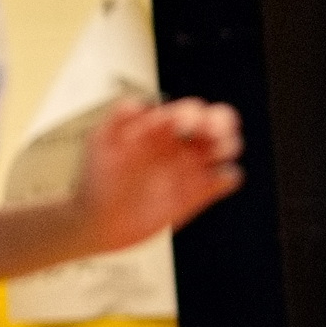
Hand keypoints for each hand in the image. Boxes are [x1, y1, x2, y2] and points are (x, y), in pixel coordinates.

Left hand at [71, 97, 243, 253]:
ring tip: (218, 154)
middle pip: (216, 123)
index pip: (190, 109)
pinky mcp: (199, 193)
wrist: (99, 222)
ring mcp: (191, 168)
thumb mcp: (99, 143)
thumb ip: (117, 119)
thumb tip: (140, 104)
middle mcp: (180, 145)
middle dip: (221, 123)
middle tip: (215, 135)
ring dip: (229, 145)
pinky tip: (214, 180)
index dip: (194, 113)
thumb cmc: (96, 180)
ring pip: (226, 147)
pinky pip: (227, 178)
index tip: (184, 127)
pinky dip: (228, 176)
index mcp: (161, 128)